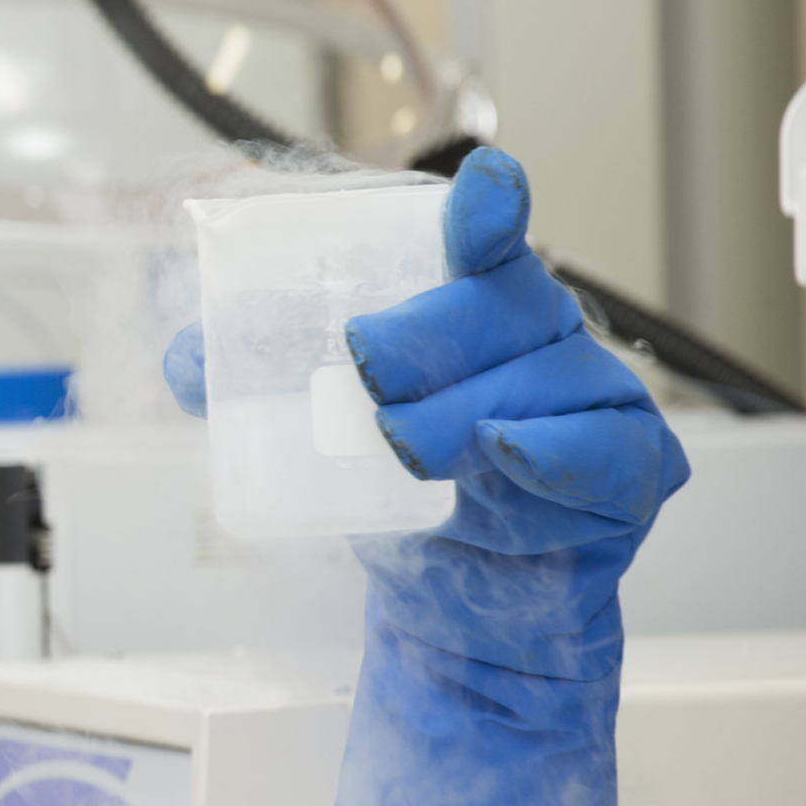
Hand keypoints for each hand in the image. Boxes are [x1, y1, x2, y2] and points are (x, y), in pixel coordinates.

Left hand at [163, 149, 689, 805]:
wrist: (449, 616)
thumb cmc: (400, 499)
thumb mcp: (312, 434)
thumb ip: (249, 383)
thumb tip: (180, 355)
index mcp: (476, 309)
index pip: (487, 243)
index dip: (486, 213)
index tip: (483, 188)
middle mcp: (544, 343)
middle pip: (500, 306)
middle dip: (424, 334)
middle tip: (363, 367)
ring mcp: (594, 406)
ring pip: (539, 381)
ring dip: (461, 409)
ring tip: (404, 446)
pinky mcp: (625, 478)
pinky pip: (604, 453)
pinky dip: (553, 452)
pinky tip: (508, 452)